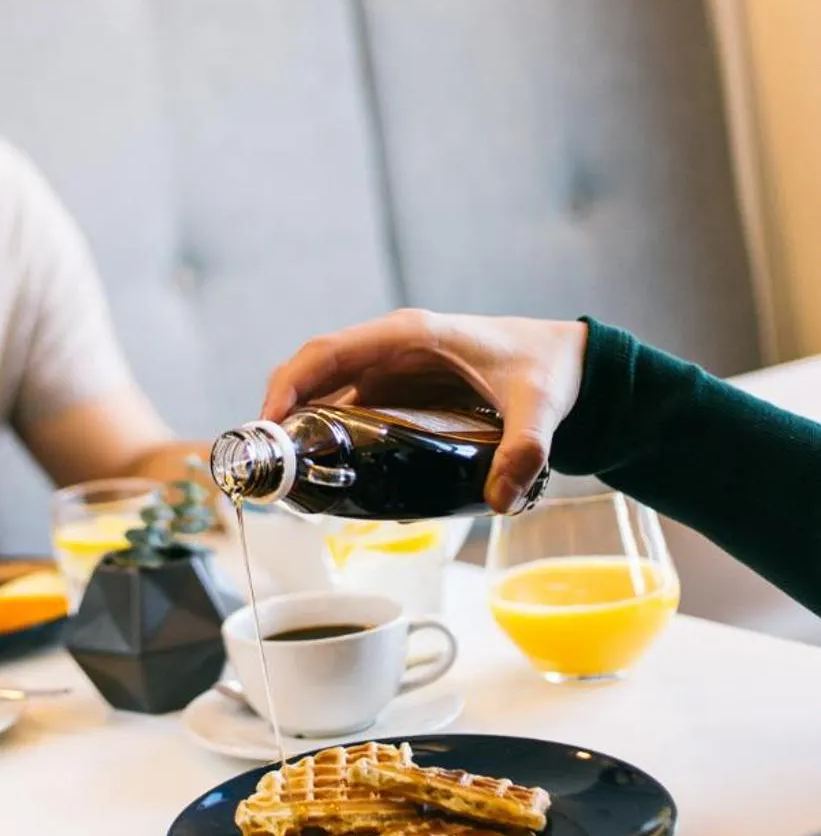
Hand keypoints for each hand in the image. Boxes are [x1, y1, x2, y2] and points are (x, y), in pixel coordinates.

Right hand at [261, 309, 588, 511]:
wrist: (569, 362)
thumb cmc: (549, 369)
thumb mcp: (538, 405)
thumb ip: (524, 448)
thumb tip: (500, 499)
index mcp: (410, 336)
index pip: (329, 352)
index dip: (290, 384)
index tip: (266, 423)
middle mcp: (391, 350)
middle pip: (315, 375)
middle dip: (282, 415)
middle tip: (268, 468)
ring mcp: (393, 372)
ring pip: (328, 395)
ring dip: (302, 431)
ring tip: (287, 479)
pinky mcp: (402, 394)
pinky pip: (351, 412)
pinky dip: (330, 439)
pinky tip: (328, 476)